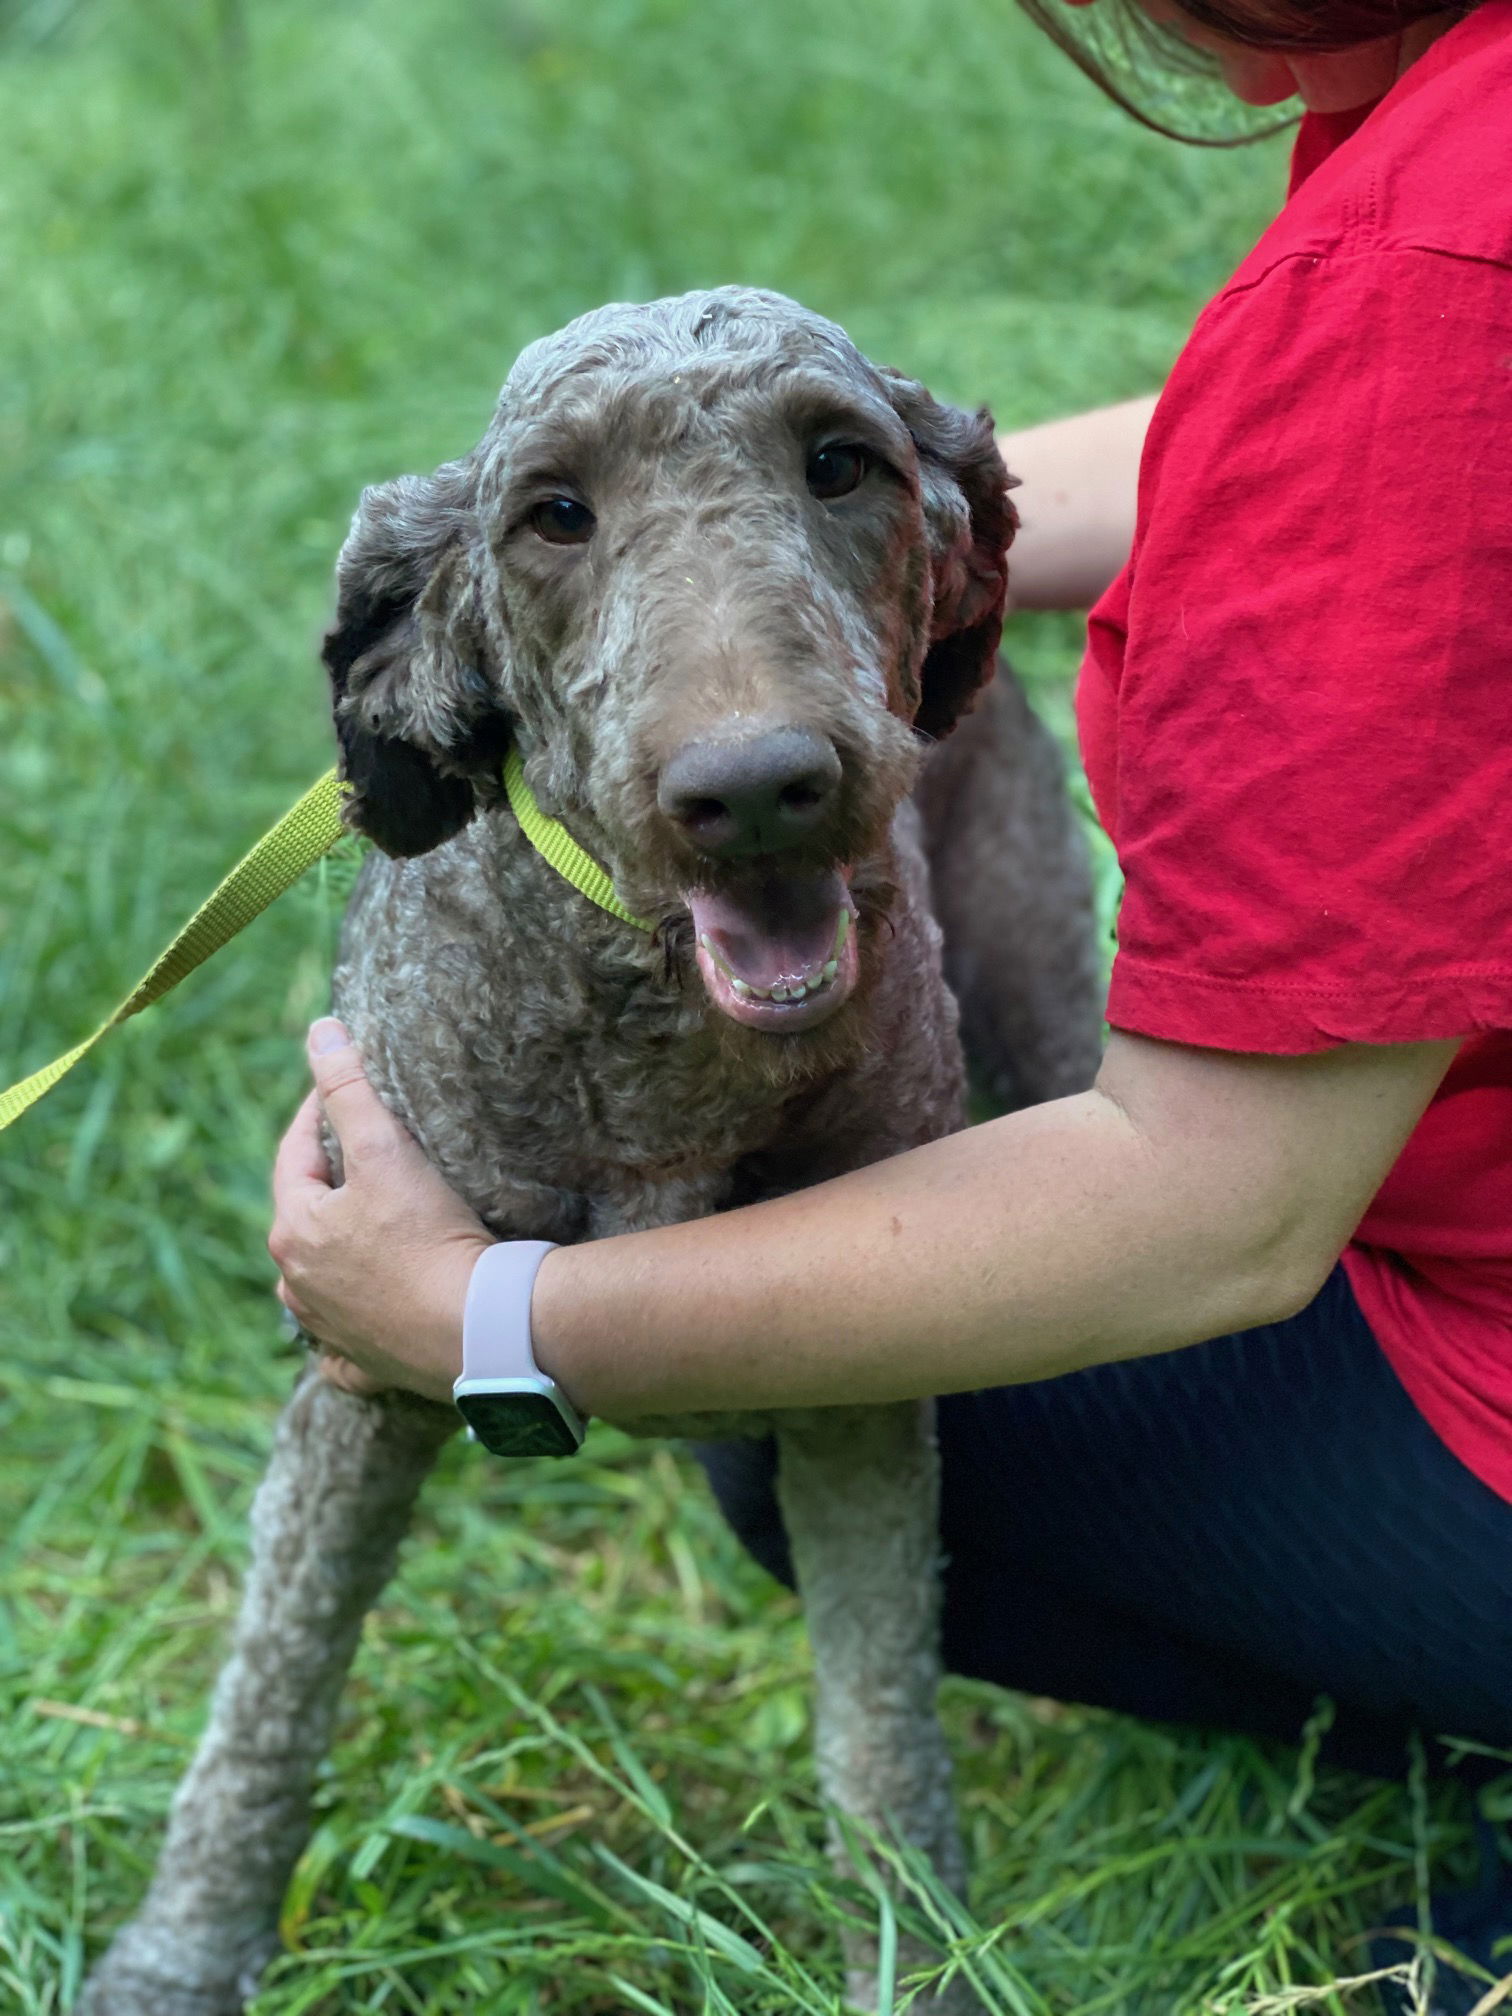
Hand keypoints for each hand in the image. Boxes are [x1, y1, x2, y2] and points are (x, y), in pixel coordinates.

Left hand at [269, 1019, 494, 1402]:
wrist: (477, 1332)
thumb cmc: (429, 1238)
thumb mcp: (385, 1151)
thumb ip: (349, 1090)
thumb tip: (320, 1032)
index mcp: (293, 1231)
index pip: (294, 1154)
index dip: (318, 1112)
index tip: (344, 1084)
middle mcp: (298, 1284)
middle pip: (304, 1217)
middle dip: (328, 1183)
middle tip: (365, 1151)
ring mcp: (329, 1330)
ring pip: (318, 1280)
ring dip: (333, 1255)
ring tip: (366, 1230)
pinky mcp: (366, 1364)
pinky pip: (346, 1343)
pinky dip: (351, 1326)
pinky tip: (366, 1316)